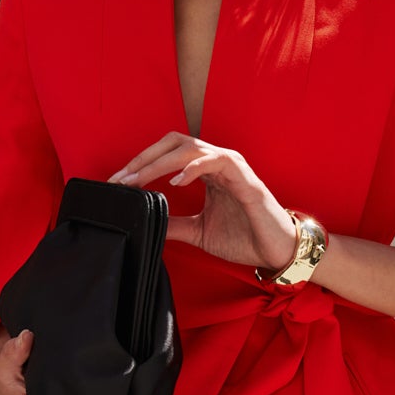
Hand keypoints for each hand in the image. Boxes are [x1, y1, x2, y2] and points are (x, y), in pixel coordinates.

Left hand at [108, 134, 304, 273]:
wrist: (276, 252)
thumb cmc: (244, 238)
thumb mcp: (198, 231)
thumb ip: (174, 223)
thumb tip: (145, 221)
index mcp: (207, 171)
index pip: (168, 153)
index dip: (141, 164)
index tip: (118, 182)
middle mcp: (217, 162)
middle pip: (174, 142)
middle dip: (144, 158)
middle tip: (120, 178)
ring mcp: (232, 167)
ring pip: (191, 147)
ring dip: (160, 162)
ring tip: (138, 180)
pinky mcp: (245, 178)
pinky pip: (217, 160)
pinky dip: (193, 167)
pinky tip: (175, 182)